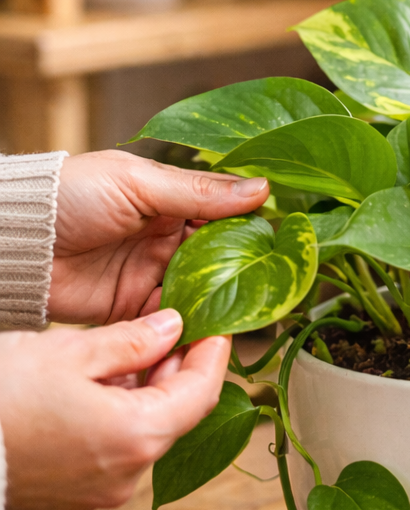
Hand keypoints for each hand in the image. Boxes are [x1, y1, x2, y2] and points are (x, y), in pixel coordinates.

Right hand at [0, 310, 229, 509]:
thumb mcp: (69, 352)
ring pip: (144, 434)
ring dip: (145, 394)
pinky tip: (97, 389)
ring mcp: (98, 493)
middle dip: (176, 372)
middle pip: (175, 416)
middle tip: (174, 331)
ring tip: (128, 353)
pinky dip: (118, 419)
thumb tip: (173, 326)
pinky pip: (113, 453)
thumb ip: (133, 340)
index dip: (213, 356)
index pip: (202, 393)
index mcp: (137, 436)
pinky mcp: (71, 500)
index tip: (217, 327)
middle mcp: (127, 474)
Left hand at [50, 150, 268, 324]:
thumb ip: (198, 192)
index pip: (225, 212)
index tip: (283, 237)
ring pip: (203, 288)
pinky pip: (172, 318)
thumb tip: (262, 189)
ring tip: (247, 305)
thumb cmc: (68, 195)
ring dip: (222, 297)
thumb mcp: (138, 183)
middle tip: (271, 278)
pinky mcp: (135, 307)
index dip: (254, 224)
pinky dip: (191, 323)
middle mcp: (168, 237)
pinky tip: (211, 326)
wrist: (14, 243)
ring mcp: (153, 273)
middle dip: (243, 267)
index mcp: (171, 199)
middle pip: (220, 255)